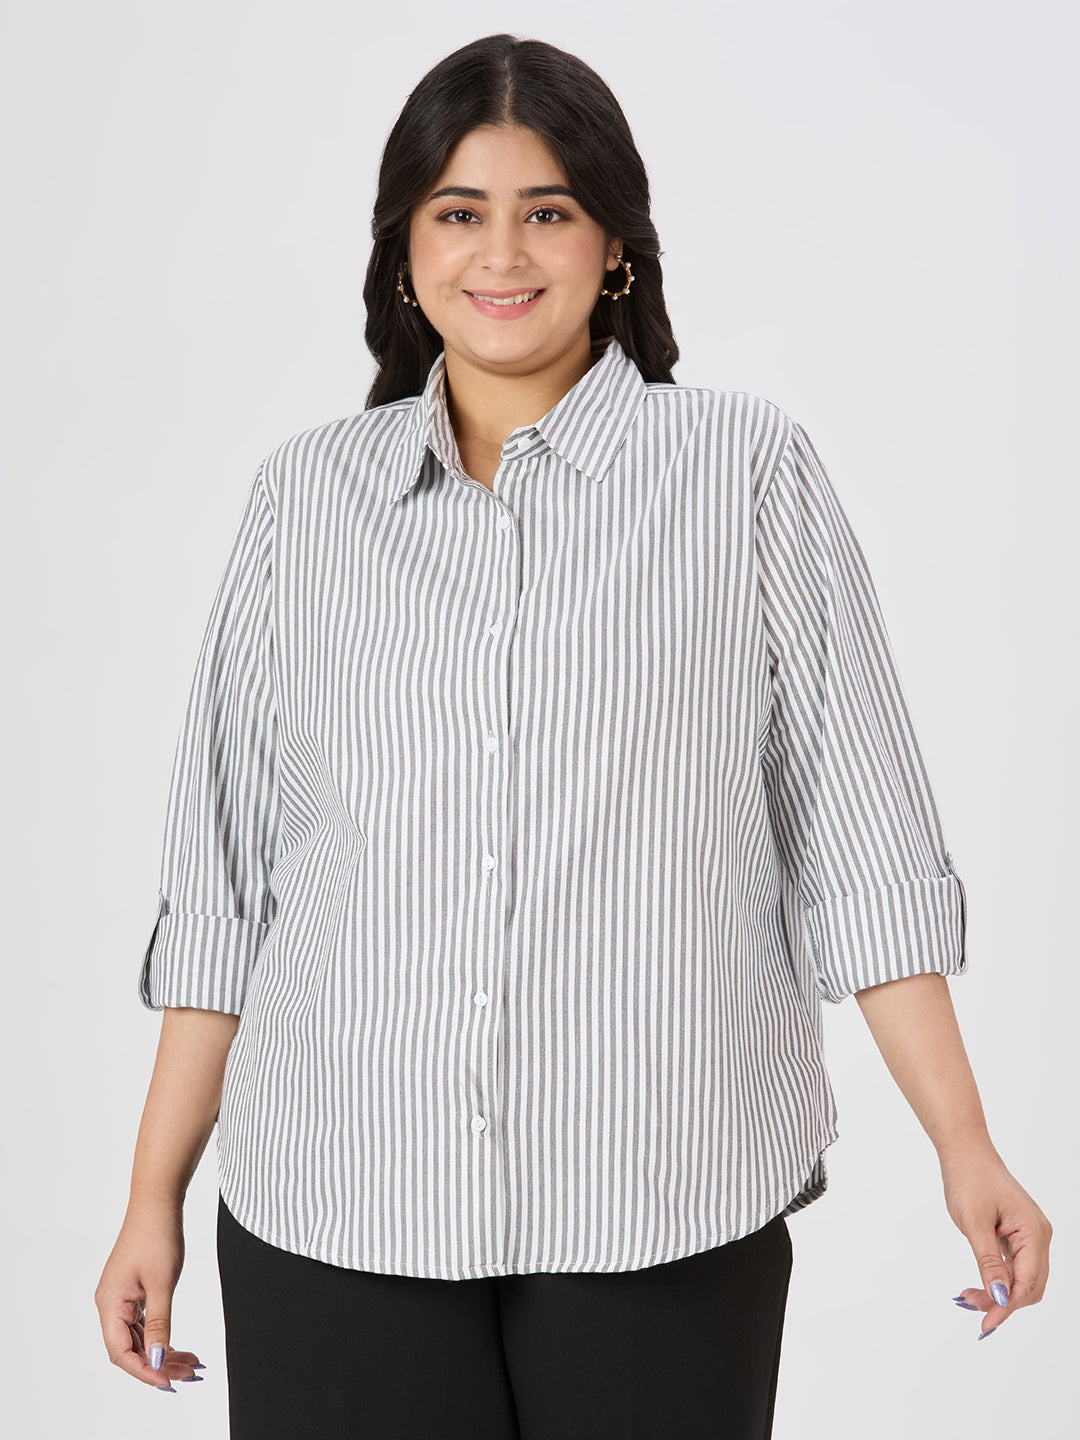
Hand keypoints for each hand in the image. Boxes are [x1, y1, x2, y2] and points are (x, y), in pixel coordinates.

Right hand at [94, 1200, 204, 1390]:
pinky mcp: (133, 1291)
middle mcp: (110, 1304)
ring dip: (163, 1353)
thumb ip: (160, 1323)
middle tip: (189, 1374)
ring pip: (139, 1338)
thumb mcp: (162, 1283)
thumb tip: (158, 1358)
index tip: (168, 1382)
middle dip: (159, 1364)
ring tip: (191, 1365)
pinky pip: (144, 1324)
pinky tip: (180, 1347)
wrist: (158, 1202)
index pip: (121, 1352)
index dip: (144, 1370)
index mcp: (110, 1304)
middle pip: (130, 1348)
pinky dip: (162, 1336)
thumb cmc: (157, 1235)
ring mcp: (121, 1298)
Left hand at [939, 1141, 1051, 1337]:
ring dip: (999, 1292)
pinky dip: (999, 1278)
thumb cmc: (969, 1179)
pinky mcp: (1018, 1233)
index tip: (985, 1323)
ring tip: (968, 1296)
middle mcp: (1039, 1235)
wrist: (965, 1151)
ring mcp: (1030, 1234)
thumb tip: (999, 1298)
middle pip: (1029, 1285)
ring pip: (1022, 1278)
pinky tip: (979, 1284)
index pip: (1026, 1283)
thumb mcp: (975, 1224)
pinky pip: (1015, 1265)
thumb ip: (989, 1263)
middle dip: (1002, 1301)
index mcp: (1034, 1232)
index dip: (1006, 1306)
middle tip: (970, 1305)